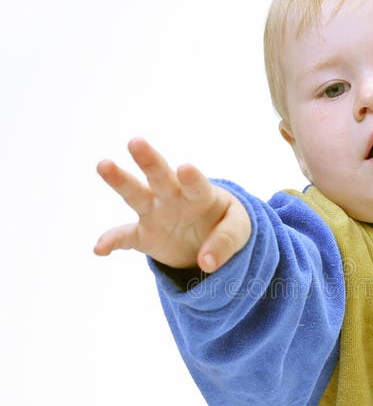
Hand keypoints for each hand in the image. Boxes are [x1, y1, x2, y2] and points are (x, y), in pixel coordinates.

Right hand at [94, 138, 251, 271]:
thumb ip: (225, 243)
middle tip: (136, 142)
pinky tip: (99, 249)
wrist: (211, 236)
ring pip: (135, 194)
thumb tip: (207, 263)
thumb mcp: (238, 231)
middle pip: (160, 176)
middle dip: (149, 160)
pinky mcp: (144, 235)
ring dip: (120, 180)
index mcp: (200, 193)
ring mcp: (156, 213)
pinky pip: (124, 237)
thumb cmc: (225, 223)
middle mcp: (174, 196)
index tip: (185, 168)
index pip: (196, 184)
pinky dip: (111, 241)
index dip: (191, 178)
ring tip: (104, 164)